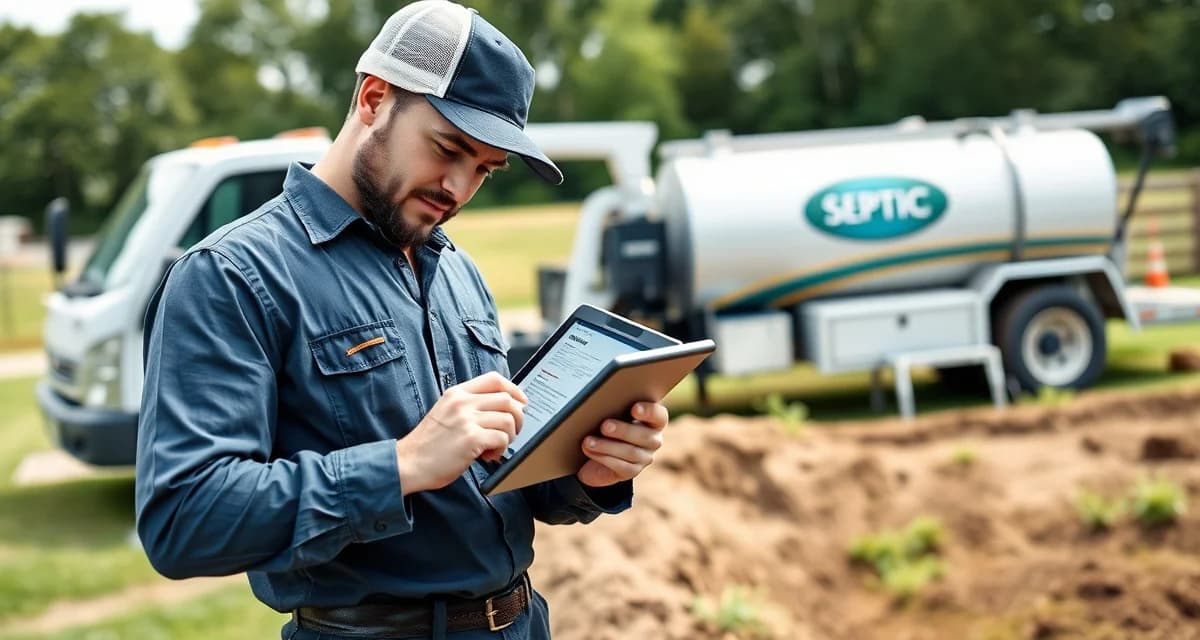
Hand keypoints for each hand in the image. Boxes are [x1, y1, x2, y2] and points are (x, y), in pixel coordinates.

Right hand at [395, 372, 526, 494]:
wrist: (409, 462)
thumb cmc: (428, 444)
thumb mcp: (446, 413)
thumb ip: (468, 406)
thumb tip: (501, 407)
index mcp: (457, 393)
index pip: (494, 379)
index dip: (514, 390)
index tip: (521, 402)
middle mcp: (462, 402)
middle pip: (507, 399)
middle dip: (517, 418)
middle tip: (510, 433)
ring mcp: (466, 419)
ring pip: (508, 419)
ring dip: (508, 436)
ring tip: (494, 447)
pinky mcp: (471, 438)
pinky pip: (502, 438)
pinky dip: (500, 449)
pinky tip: (487, 456)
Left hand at [577, 401, 667, 487]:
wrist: (595, 454)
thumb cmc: (606, 425)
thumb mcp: (612, 414)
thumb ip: (614, 408)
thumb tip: (600, 403)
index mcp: (653, 421)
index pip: (659, 416)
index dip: (649, 412)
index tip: (634, 409)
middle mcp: (653, 440)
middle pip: (644, 436)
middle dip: (623, 431)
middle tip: (604, 426)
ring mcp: (645, 458)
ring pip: (630, 453)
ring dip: (607, 446)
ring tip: (588, 441)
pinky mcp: (632, 471)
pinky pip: (621, 466)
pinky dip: (603, 458)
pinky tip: (590, 451)